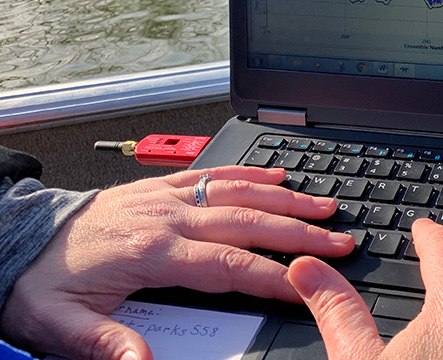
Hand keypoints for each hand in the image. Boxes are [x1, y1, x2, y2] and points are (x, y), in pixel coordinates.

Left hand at [0, 166, 354, 359]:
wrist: (17, 239)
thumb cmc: (40, 283)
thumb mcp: (59, 324)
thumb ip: (106, 343)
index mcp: (152, 251)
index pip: (228, 265)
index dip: (273, 276)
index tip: (308, 285)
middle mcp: (167, 218)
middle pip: (248, 222)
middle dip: (299, 234)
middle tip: (339, 241)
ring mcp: (167, 197)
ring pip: (239, 193)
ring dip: (286, 199)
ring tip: (327, 206)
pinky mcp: (161, 188)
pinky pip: (214, 173)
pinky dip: (250, 172)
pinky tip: (277, 175)